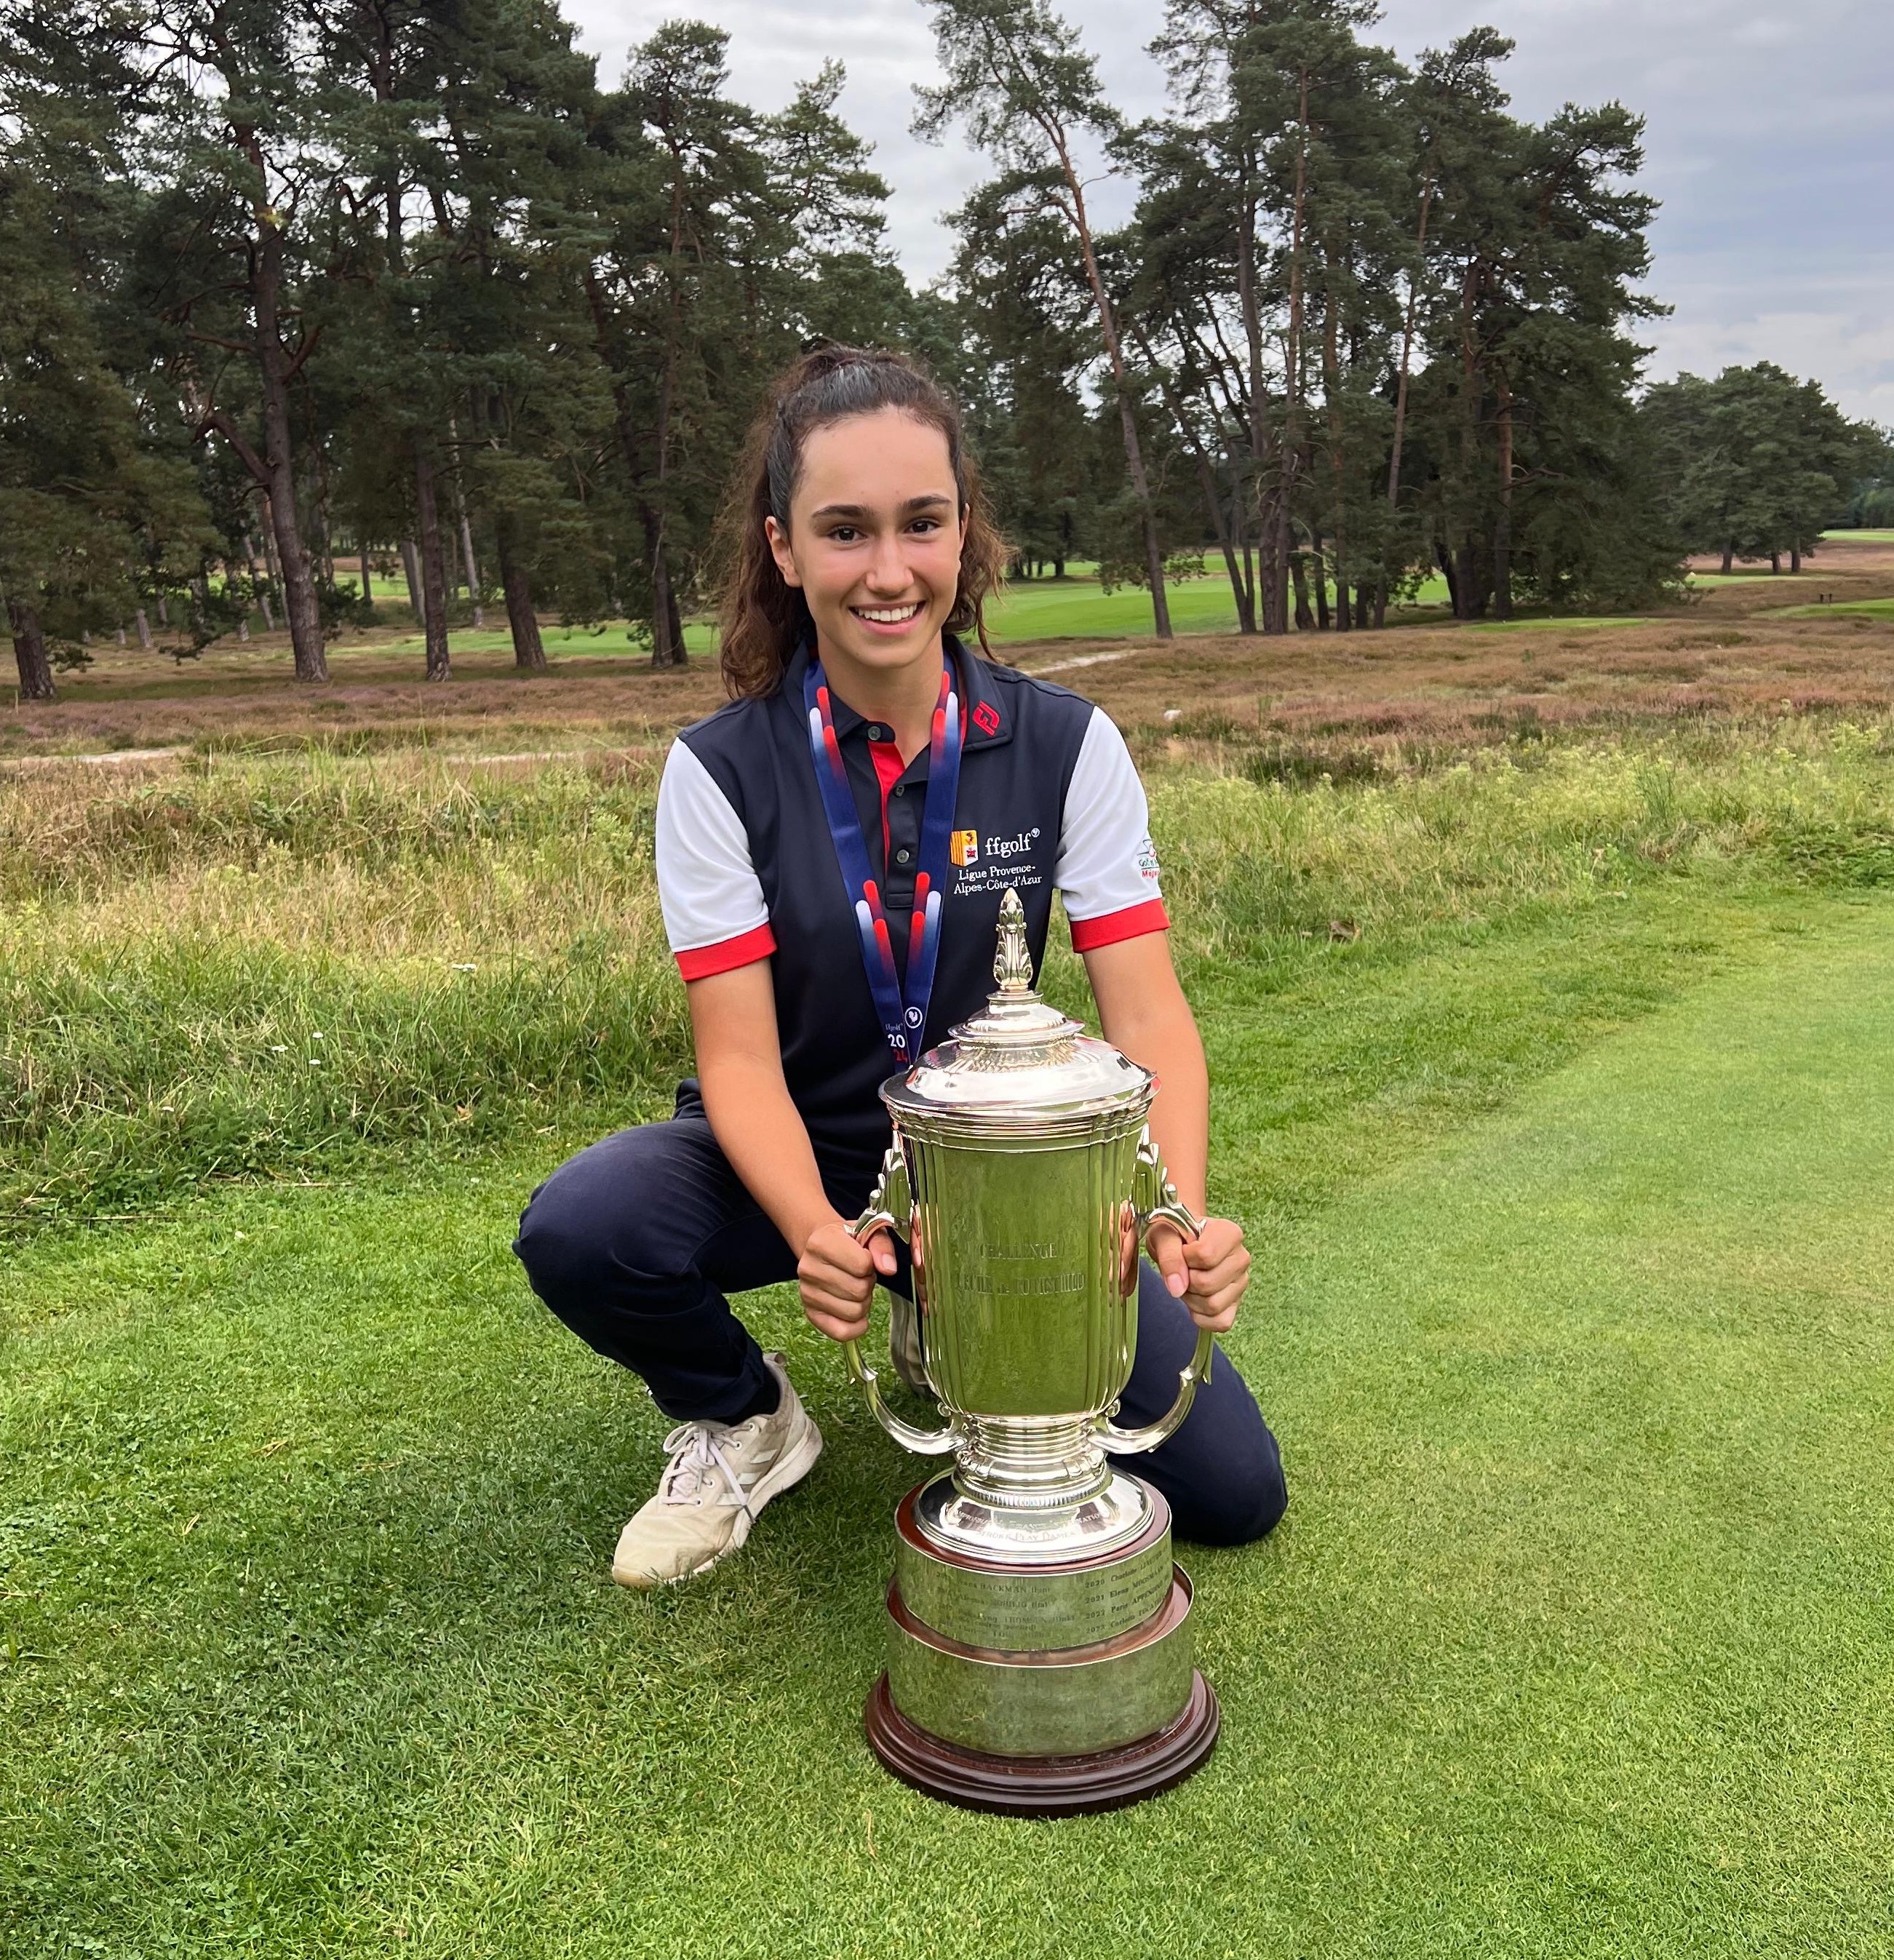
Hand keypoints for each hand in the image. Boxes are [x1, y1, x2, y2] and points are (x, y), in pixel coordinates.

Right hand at [798, 1215, 896, 1342]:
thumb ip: (882, 1246)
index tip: (863, 1257)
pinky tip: (855, 1310)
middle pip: (859, 1291)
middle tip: (859, 1275)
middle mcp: (809, 1269)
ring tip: (854, 1286)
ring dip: (863, 1302)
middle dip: (867, 1283)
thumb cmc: (847, 1241)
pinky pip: (842, 1332)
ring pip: (854, 1312)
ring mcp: (807, 1293)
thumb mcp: (867, 1232)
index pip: (862, 1265)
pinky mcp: (811, 1313)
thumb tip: (889, 1269)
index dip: (870, 1263)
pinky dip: (856, 1326)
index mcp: (821, 1243)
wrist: (823, 1247)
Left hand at [1146, 1216, 1248, 1333]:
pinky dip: (1201, 1317)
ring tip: (1188, 1281)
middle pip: (1207, 1284)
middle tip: (1183, 1269)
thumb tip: (1177, 1287)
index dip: (1185, 1257)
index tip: (1183, 1250)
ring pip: (1213, 1305)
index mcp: (1229, 1233)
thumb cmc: (1174, 1236)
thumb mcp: (1164, 1236)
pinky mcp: (1236, 1303)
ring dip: (1191, 1298)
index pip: (1205, 1255)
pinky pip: (1221, 1322)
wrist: (1179, 1243)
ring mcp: (1241, 1282)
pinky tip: (1194, 1299)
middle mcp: (1241, 1258)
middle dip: (1185, 1281)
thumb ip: (1169, 1256)